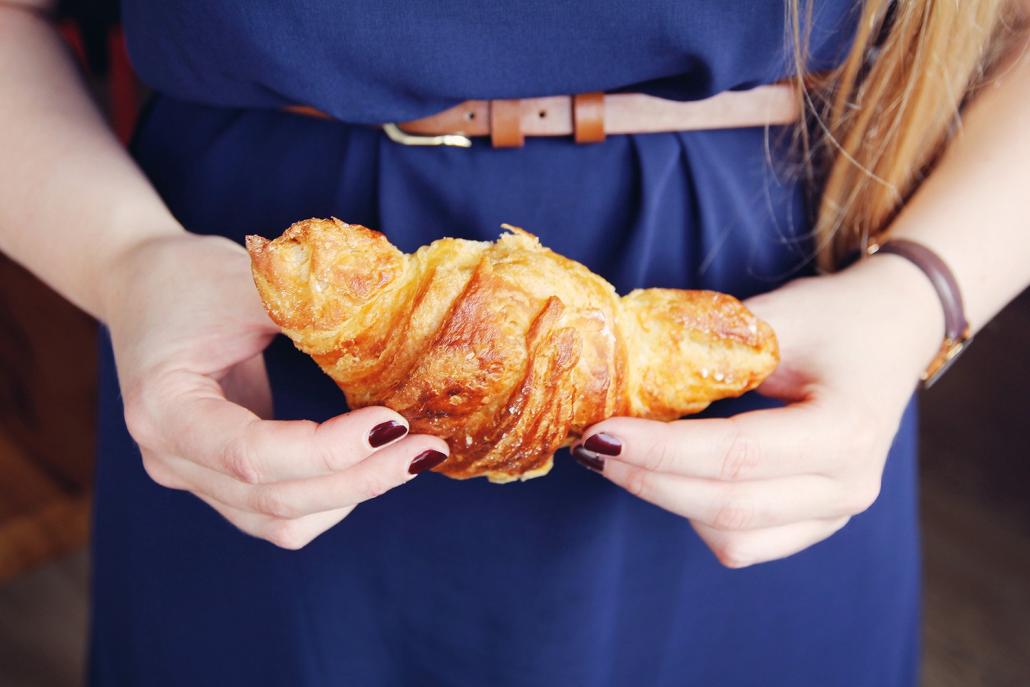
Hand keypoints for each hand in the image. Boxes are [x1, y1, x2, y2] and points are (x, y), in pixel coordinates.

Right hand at [102, 232, 448, 548]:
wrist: (145, 285)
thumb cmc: (191, 276)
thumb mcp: (247, 283)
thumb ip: (309, 315)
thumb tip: (396, 330)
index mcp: (163, 408)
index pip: (251, 454)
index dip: (329, 449)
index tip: (394, 422)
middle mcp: (169, 458)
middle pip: (273, 500)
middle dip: (360, 479)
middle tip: (427, 448)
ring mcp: (191, 478)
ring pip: (280, 521)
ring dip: (353, 494)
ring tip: (412, 455)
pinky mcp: (217, 481)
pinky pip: (280, 515)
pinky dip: (333, 497)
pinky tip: (372, 462)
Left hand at [573, 255, 942, 567]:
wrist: (893, 331)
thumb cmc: (835, 317)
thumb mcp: (777, 317)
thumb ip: (709, 348)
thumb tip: (624, 370)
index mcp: (846, 431)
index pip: (735, 456)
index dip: (660, 449)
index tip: (601, 431)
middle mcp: (849, 486)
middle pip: (726, 507)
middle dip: (647, 479)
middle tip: (592, 446)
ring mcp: (837, 513)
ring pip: (731, 537)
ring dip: (668, 499)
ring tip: (627, 454)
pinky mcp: (818, 522)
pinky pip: (746, 543)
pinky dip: (697, 514)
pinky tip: (672, 473)